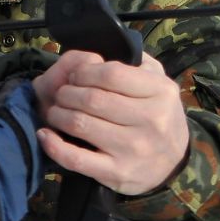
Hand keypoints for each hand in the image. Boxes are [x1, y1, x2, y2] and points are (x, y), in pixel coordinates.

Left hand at [33, 49, 188, 194]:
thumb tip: (104, 48)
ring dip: (58, 113)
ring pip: (80, 124)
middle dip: (68, 92)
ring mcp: (133, 149)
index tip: (76, 75)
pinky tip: (46, 134)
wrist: (173, 164)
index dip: (85, 71)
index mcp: (160, 92)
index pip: (111, 74)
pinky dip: (54, 145)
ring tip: (56, 110)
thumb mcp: (159, 83)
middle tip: (62, 93)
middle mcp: (150, 121)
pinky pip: (75, 158)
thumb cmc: (159, 116)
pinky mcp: (116, 173)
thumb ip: (136, 62)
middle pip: (92, 99)